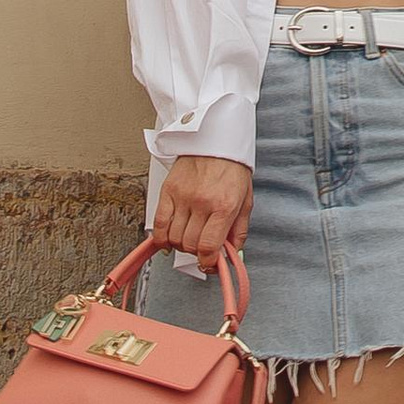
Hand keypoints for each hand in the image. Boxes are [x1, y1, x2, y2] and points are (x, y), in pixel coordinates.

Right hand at [152, 153, 250, 271]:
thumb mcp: (245, 201)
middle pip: (190, 244)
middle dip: (196, 252)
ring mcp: (183, 196)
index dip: (208, 263)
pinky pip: (158, 224)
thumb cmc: (232, 168)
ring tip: (189, 238)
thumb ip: (239, 231)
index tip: (209, 264)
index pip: (209, 246)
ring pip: (173, 237)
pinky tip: (169, 239)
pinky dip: (161, 238)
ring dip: (180, 245)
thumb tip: (233, 254)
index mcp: (224, 205)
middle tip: (201, 248)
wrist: (216, 139)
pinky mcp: (168, 191)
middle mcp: (202, 202)